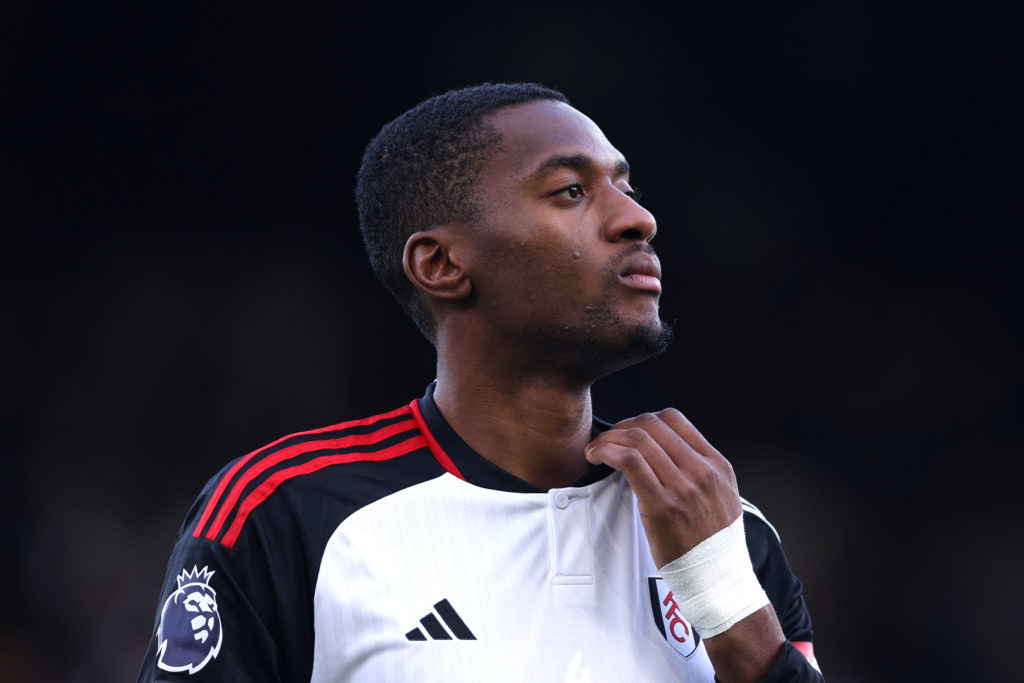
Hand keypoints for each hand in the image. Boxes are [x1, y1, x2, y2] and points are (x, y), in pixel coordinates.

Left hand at [584, 408, 740, 567]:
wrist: (718, 579)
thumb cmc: (712, 543)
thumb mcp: (721, 497)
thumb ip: (700, 473)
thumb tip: (667, 455)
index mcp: (717, 465)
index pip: (674, 419)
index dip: (643, 420)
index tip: (628, 434)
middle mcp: (702, 471)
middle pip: (652, 425)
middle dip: (622, 427)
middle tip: (607, 441)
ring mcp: (684, 487)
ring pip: (638, 439)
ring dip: (609, 438)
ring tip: (596, 450)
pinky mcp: (663, 506)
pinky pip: (630, 462)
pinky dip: (607, 451)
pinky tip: (597, 457)